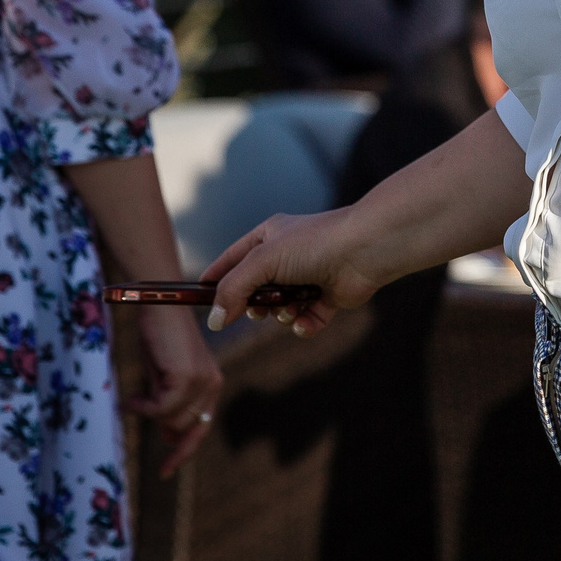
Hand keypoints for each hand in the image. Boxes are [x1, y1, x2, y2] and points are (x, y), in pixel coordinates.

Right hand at [128, 306, 223, 477]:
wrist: (157, 304)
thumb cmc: (157, 337)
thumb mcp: (163, 378)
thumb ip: (168, 405)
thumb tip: (168, 437)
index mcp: (210, 384)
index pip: (201, 429)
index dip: (182, 452)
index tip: (165, 472)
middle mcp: (212, 384)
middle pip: (184, 429)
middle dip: (159, 425)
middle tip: (135, 408)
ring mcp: (202, 381)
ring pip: (172, 421)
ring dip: (149, 412)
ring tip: (134, 393)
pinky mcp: (187, 377)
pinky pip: (162, 409)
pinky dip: (144, 407)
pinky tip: (131, 397)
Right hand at [203, 205, 387, 339]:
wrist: (364, 250)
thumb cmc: (313, 245)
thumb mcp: (262, 261)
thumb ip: (233, 290)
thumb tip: (214, 320)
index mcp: (268, 237)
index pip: (231, 261)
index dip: (214, 280)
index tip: (197, 300)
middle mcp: (286, 257)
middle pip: (254, 291)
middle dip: (253, 304)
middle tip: (257, 308)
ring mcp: (307, 278)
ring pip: (278, 309)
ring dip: (281, 314)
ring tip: (290, 307)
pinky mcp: (326, 298)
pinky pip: (304, 320)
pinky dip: (303, 323)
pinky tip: (306, 319)